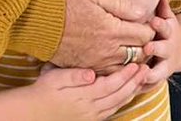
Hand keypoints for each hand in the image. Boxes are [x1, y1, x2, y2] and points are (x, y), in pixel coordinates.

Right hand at [28, 63, 146, 119]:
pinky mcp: (91, 119)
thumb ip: (73, 75)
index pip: (110, 84)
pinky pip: (112, 110)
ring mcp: (92, 115)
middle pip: (119, 95)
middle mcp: (91, 108)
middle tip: (146, 70)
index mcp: (83, 95)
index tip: (136, 65)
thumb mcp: (54, 78)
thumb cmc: (43, 91)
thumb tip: (91, 73)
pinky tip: (128, 93)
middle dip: (134, 82)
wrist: (34, 112)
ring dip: (132, 92)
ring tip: (142, 80)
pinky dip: (123, 101)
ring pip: (118, 104)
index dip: (125, 75)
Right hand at [51, 0, 153, 71]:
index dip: (150, 29)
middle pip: (139, 53)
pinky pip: (110, 73)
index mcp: (112, 29)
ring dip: (133, 59)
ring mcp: (98, 61)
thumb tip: (142, 12)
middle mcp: (108, 49)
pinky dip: (118, 69)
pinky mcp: (88, 68)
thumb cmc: (67, 4)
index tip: (148, 24)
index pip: (144, 35)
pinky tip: (117, 59)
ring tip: (133, 49)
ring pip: (126, 66)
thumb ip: (121, 4)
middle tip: (144, 38)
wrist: (41, 22)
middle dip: (145, 46)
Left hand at [141, 0, 180, 86]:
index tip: (154, 22)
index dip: (161, 25)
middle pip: (164, 50)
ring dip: (150, 73)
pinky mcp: (159, 78)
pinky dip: (143, 87)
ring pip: (159, 72)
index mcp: (169, 33)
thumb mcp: (167, 16)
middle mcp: (168, 50)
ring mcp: (165, 65)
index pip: (166, 27)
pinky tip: (132, 88)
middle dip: (156, 49)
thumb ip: (162, 6)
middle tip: (147, 48)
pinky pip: (151, 85)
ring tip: (141, 74)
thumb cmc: (166, 30)